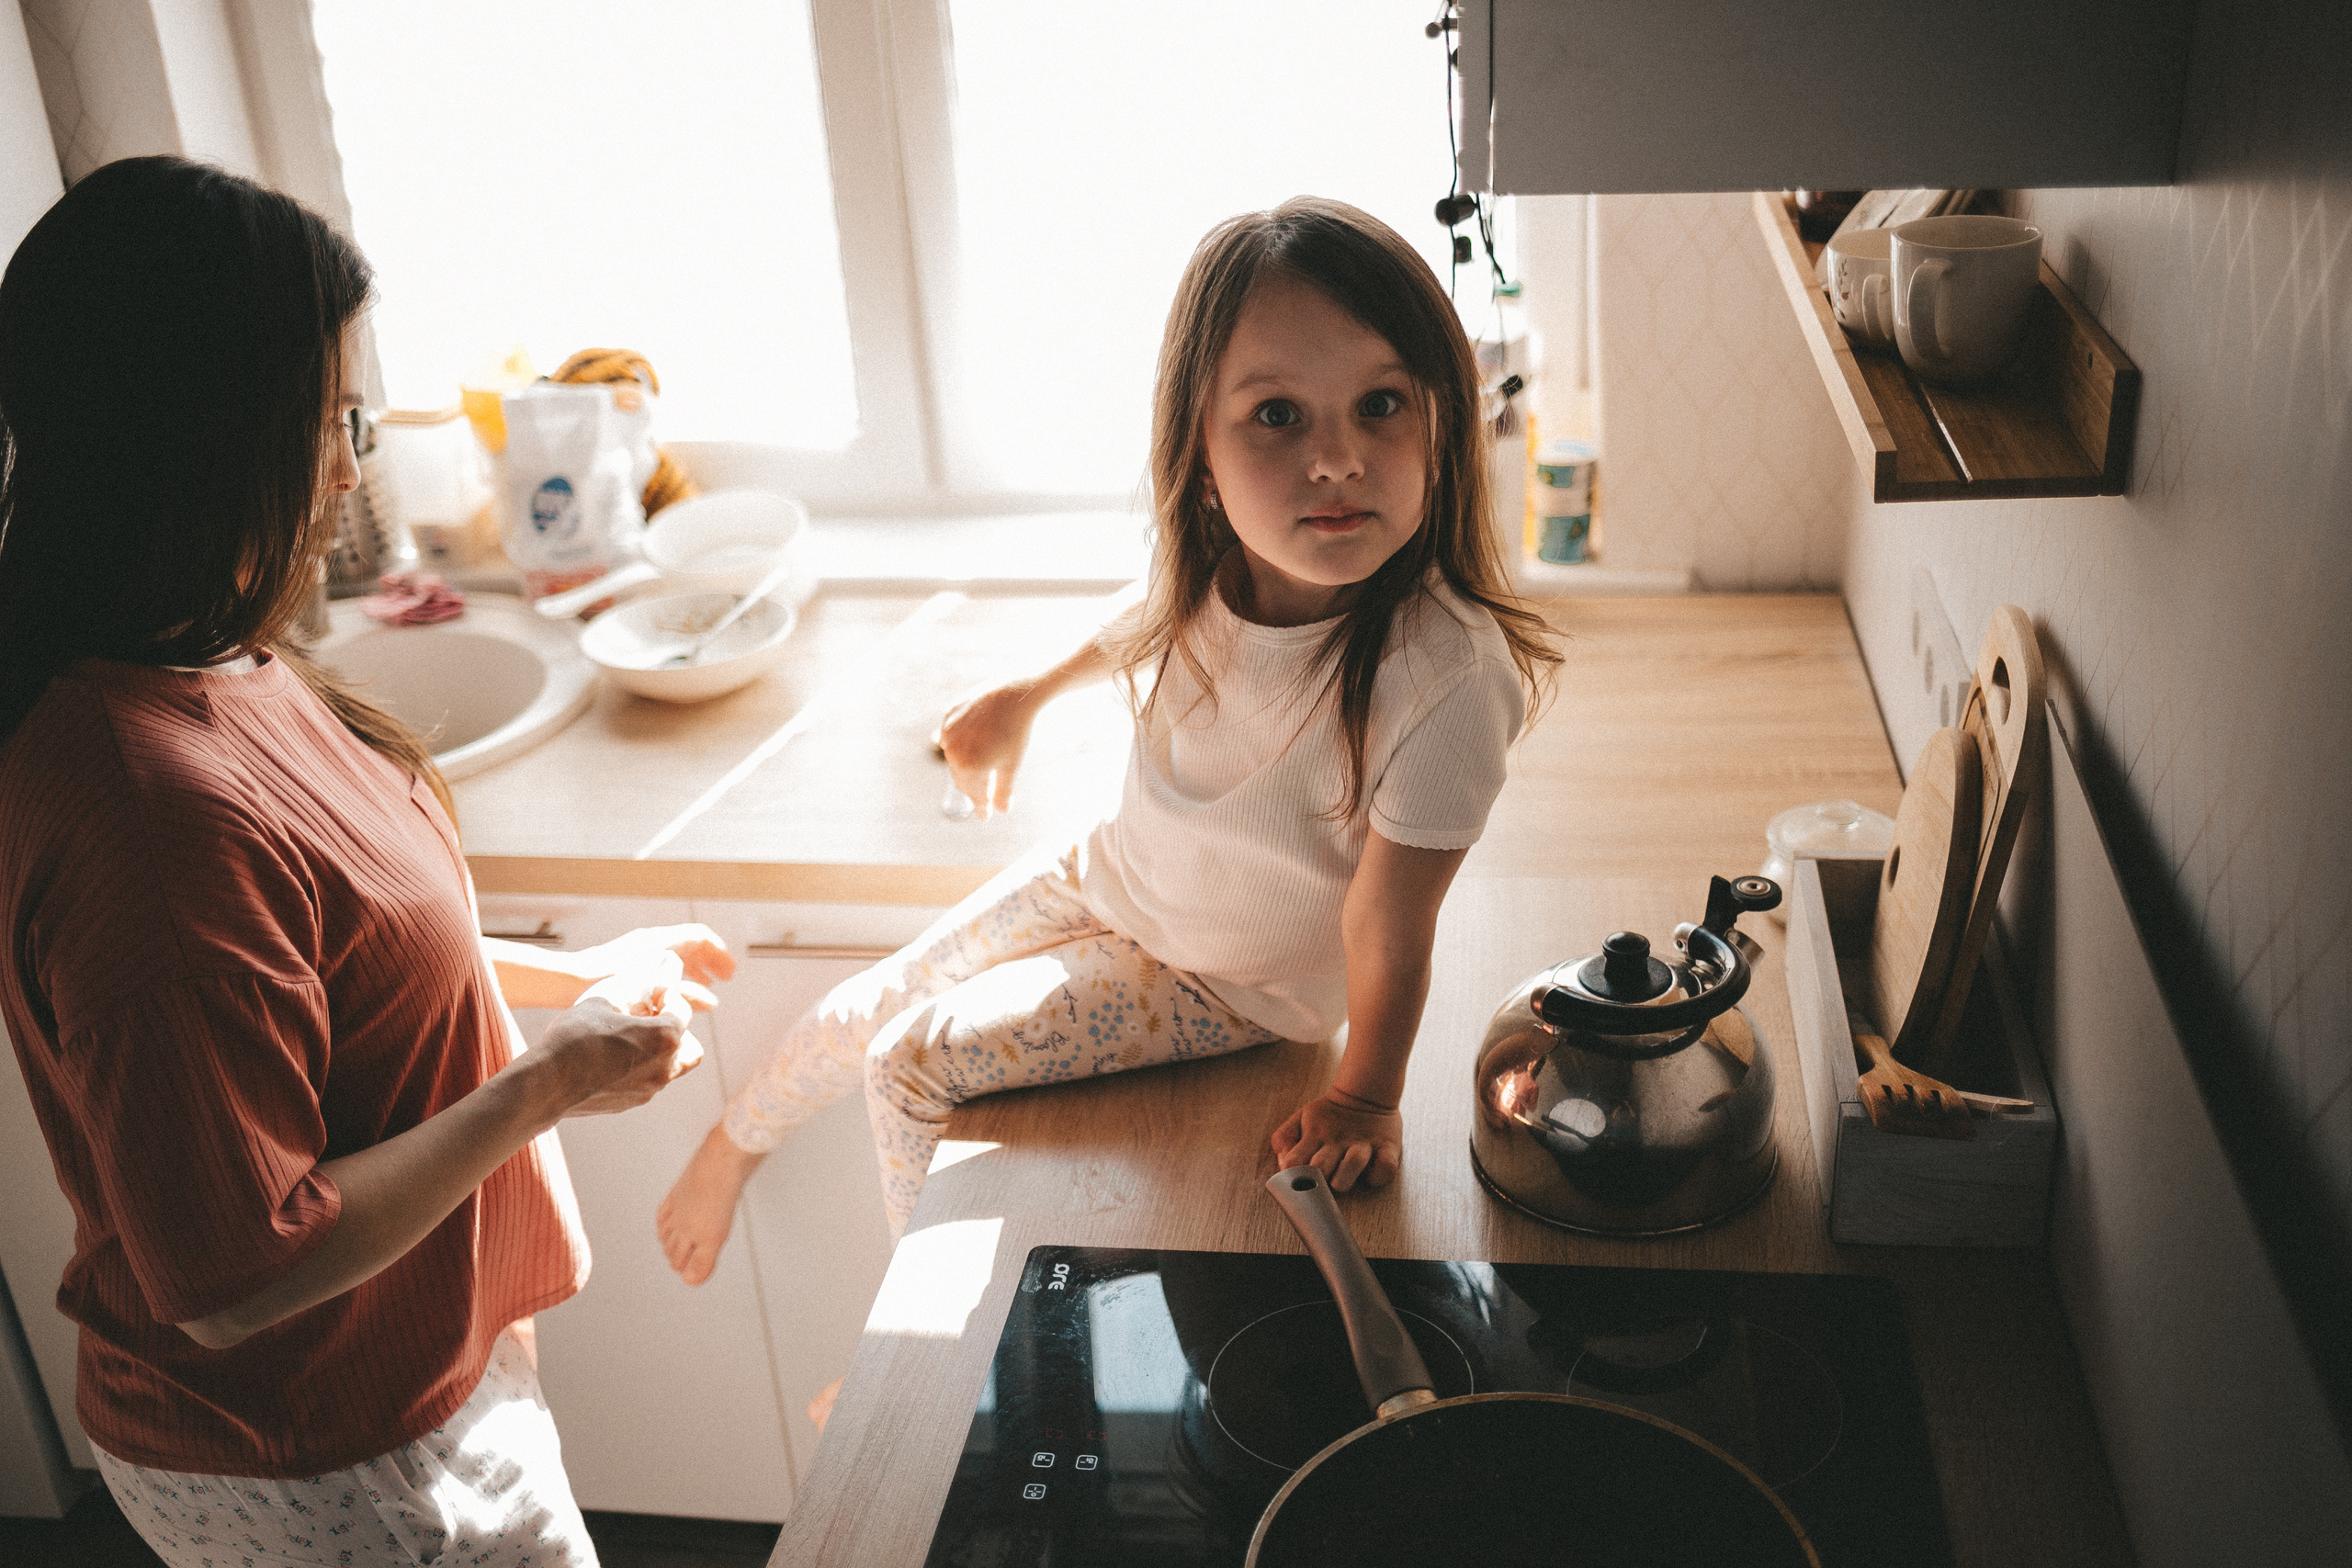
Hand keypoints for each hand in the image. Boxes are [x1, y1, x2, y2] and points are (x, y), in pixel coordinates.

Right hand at [535, 955, 704, 1117]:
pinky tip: (615, 1054)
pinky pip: (649, 1080)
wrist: (546, 1083)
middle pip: (689, 1044)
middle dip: (675, 1027)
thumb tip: (664, 966)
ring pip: (672, 1066)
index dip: (665, 994)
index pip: (681, 1008)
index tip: (647, 992)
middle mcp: (665, 1067)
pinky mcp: (632, 1102)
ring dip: (660, 1049)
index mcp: (665, 1038)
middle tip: (648, 1017)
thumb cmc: (575, 1035)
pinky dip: (643, 1066)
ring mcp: (650, 1089)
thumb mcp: (607, 996)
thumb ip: (640, 983)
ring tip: (631, 1035)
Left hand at [575, 923, 733, 1009]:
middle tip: (723, 979)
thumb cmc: (606, 984)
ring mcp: (638, 951)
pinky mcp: (628, 964)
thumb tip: (711, 1002)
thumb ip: (684, 995)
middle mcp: (651, 941)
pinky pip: (661, 965)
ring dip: (694, 970)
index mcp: (659, 941)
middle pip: (690, 945)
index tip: (729, 974)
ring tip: (704, 989)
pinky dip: (675, 977)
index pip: (701, 937)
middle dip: (709, 962)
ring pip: (675, 956)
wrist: (566, 981)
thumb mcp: (652, 991)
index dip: (719, 955)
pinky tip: (674, 997)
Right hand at [934, 682, 1037, 818]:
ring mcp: (947, 732)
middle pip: (962, 778)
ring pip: (955, 758)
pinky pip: (951, 736)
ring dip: (967, 766)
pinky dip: (960, 744)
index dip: (981, 807)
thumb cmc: (1015, 732)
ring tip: (981, 769)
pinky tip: (972, 745)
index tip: (985, 817)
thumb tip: (1001, 811)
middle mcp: (952, 752)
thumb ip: (1003, 790)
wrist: (1013, 694)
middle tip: (987, 796)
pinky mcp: (948, 716)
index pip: (974, 794)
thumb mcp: (1011, 765)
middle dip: (975, 787)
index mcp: (969, 767)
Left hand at [1272, 1090, 1402, 1191]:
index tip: (1291, 1182)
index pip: (1295, 1159)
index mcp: (1315, 1136)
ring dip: (1344, 1176)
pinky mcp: (1387, 1147)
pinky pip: (1386, 1166)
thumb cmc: (1329, 1115)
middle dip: (1315, 1178)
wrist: (1365, 1093)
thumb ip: (1284, 1138)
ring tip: (1339, 1183)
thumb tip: (1283, 1163)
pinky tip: (1370, 1176)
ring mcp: (1363, 1145)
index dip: (1290, 1175)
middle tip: (1313, 1186)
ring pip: (1353, 1163)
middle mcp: (1338, 1142)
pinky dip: (1379, 1174)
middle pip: (1321, 1164)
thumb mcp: (1301, 1118)